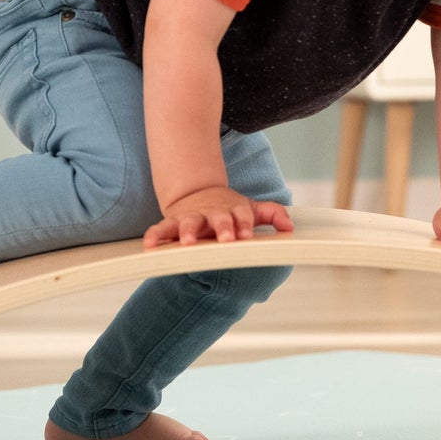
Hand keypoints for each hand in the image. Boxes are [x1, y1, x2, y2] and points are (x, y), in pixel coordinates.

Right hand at [144, 187, 293, 247]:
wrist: (197, 194)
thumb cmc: (227, 208)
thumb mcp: (250, 208)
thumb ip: (271, 214)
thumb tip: (290, 226)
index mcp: (232, 210)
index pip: (242, 215)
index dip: (244, 223)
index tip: (247, 234)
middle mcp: (212, 213)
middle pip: (218, 218)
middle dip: (222, 227)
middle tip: (226, 239)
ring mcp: (191, 217)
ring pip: (188, 222)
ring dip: (187, 231)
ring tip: (188, 242)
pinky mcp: (173, 222)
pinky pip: (161, 229)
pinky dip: (155, 235)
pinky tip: (150, 245)